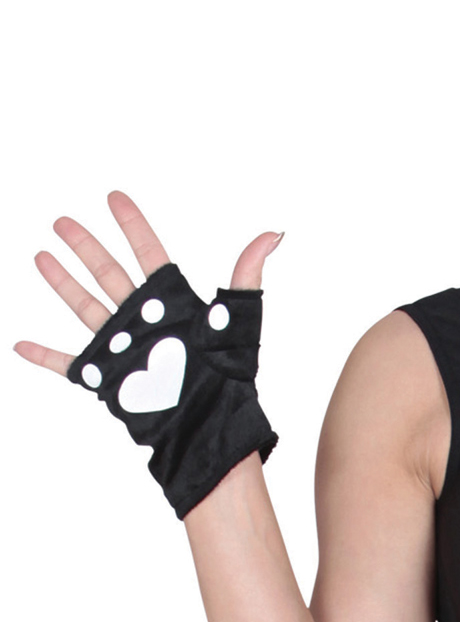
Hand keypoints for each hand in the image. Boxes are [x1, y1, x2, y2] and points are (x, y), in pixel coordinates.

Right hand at [14, 189, 281, 377]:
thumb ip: (246, 275)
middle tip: (62, 221)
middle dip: (85, 246)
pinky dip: (44, 355)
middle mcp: (144, 319)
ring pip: (85, 307)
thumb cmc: (230, 376)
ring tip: (41, 256)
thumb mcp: (239, 320)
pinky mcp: (107, 378)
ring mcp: (123, 347)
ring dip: (62, 283)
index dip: (132, 224)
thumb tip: (272, 235)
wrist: (209, 424)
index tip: (114, 196)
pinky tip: (21, 344)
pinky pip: (68, 363)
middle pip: (108, 273)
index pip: (148, 253)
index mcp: (173, 303)